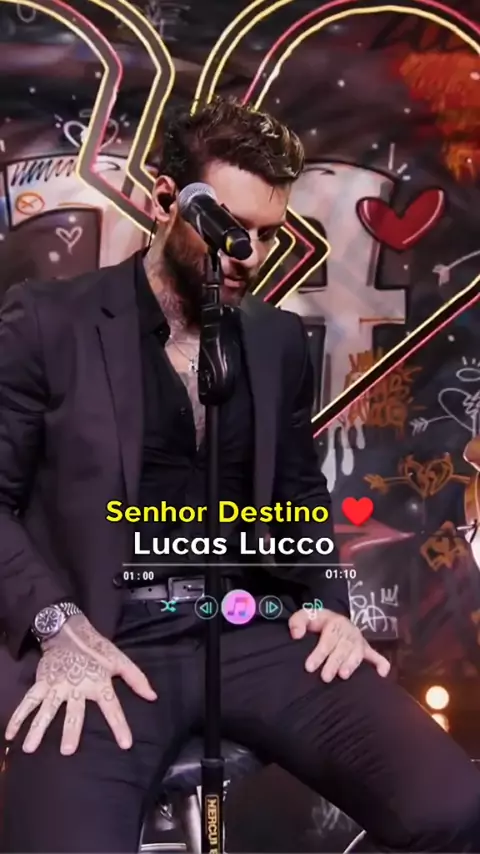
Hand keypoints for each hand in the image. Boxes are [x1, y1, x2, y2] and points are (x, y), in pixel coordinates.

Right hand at [4, 615, 156, 754]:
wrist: (71, 631)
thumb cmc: (98, 650)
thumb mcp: (120, 661)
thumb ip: (136, 679)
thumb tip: (153, 696)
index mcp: (99, 682)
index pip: (112, 706)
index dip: (119, 725)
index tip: (125, 744)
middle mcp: (77, 686)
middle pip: (74, 711)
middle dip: (71, 730)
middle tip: (67, 751)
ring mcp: (57, 685)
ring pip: (47, 709)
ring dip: (38, 728)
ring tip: (30, 748)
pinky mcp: (43, 682)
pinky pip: (29, 701)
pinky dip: (18, 716)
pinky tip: (10, 734)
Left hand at [289, 608, 389, 682]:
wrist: (332, 620)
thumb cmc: (317, 622)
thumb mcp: (305, 616)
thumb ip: (297, 622)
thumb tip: (296, 635)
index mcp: (334, 622)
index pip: (328, 638)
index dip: (319, 653)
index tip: (309, 667)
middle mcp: (349, 631)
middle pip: (343, 647)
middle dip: (334, 662)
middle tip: (325, 677)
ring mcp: (359, 640)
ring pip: (357, 653)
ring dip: (351, 664)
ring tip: (343, 676)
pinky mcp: (366, 649)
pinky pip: (376, 655)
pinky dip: (381, 663)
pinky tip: (383, 673)